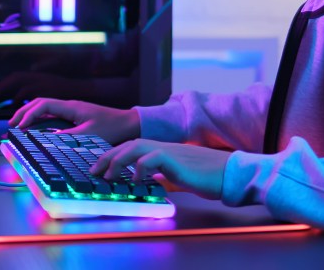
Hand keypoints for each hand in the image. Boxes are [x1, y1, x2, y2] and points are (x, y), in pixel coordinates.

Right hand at [8, 98, 140, 144]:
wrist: (129, 123)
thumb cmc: (112, 128)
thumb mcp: (89, 135)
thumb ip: (68, 137)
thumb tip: (47, 140)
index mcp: (71, 106)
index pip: (44, 105)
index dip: (29, 114)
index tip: (19, 127)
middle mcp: (70, 105)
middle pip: (41, 103)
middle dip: (24, 112)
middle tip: (11, 125)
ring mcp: (72, 110)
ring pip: (46, 108)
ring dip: (31, 115)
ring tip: (18, 126)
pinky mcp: (76, 116)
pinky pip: (53, 115)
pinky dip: (41, 119)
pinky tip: (36, 129)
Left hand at [90, 139, 230, 199]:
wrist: (229, 172)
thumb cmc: (208, 176)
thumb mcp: (180, 176)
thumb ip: (165, 175)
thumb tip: (151, 181)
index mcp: (163, 151)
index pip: (133, 147)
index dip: (114, 155)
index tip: (100, 168)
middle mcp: (164, 147)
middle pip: (129, 144)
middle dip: (108, 156)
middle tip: (94, 171)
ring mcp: (170, 151)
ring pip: (136, 147)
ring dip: (118, 160)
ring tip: (108, 175)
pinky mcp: (176, 159)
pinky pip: (152, 158)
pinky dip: (140, 167)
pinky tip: (135, 179)